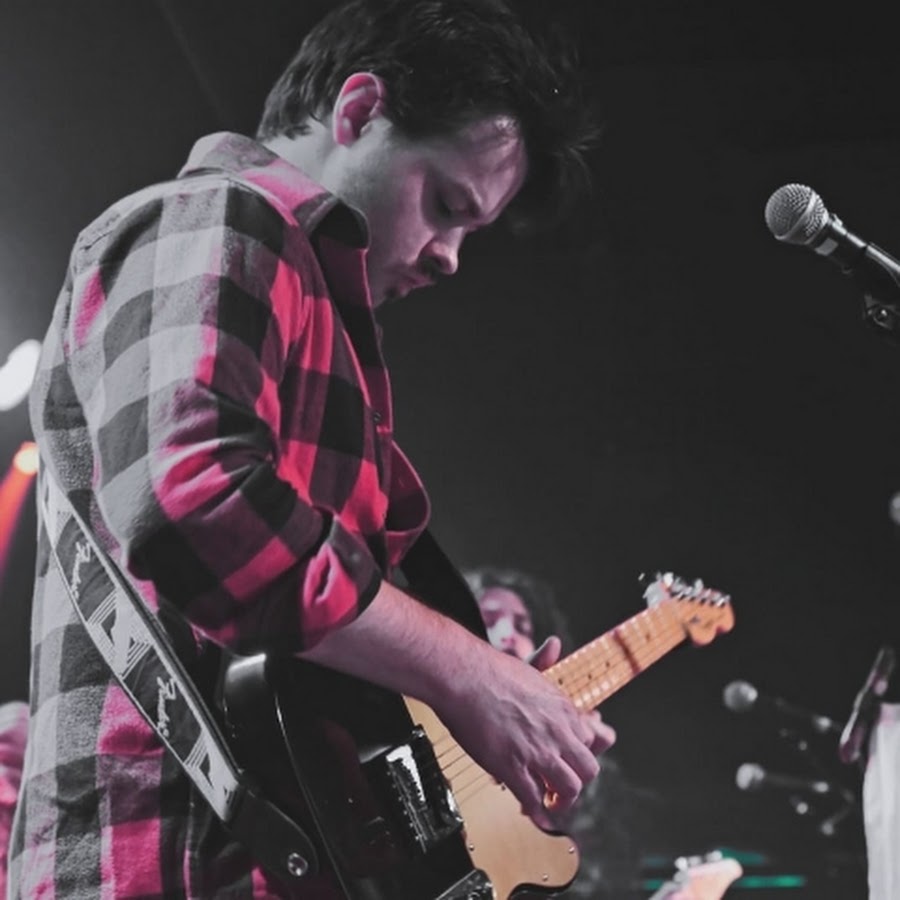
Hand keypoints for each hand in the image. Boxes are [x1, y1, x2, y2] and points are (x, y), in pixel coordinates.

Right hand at [435, 637, 613, 821]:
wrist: (463, 675)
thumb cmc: (489, 669)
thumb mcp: (527, 664)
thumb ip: (544, 660)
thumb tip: (555, 645)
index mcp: (562, 707)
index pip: (590, 740)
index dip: (579, 753)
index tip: (568, 759)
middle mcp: (556, 730)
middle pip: (588, 769)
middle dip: (577, 782)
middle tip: (562, 787)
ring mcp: (536, 750)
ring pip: (568, 789)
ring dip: (560, 801)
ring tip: (548, 802)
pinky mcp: (512, 766)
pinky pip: (532, 799)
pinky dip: (533, 809)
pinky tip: (527, 809)